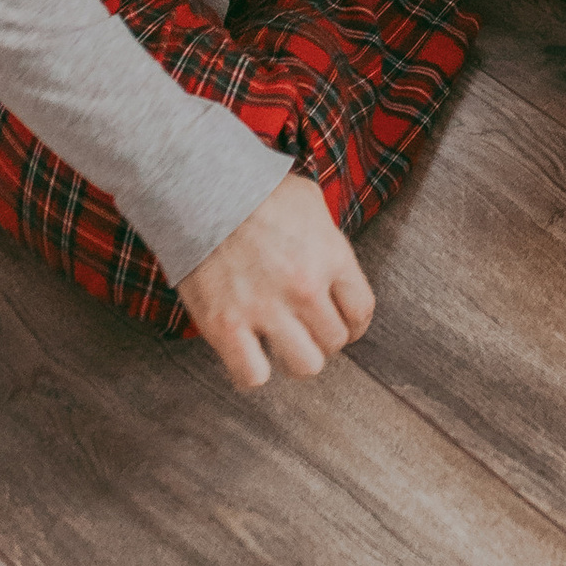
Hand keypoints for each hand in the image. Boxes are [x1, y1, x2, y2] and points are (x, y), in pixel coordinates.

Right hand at [177, 171, 374, 391]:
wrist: (203, 189)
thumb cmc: (257, 191)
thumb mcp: (311, 203)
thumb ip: (329, 241)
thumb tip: (334, 268)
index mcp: (331, 256)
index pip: (362, 311)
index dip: (354, 321)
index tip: (342, 321)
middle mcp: (305, 288)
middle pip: (335, 341)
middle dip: (323, 337)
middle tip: (307, 328)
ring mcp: (265, 310)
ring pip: (304, 366)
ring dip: (295, 357)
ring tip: (282, 343)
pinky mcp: (226, 327)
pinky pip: (253, 376)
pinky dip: (253, 370)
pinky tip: (249, 352)